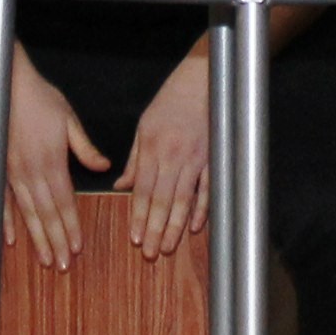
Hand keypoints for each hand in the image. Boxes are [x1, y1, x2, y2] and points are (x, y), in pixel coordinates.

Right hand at [2, 58, 106, 269]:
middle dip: (56, 242)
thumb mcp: (70, 120)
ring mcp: (13, 173)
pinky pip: (4, 203)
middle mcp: (31, 172)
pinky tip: (10, 240)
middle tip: (62, 266)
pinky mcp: (2, 171)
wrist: (10, 88)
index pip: (64, 202)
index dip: (71, 226)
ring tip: (44, 260)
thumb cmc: (42, 101)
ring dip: (36, 239)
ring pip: (27, 214)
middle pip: (46, 214)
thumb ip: (85, 148)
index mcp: (52, 161)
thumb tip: (103, 167)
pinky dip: (7, 223)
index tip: (76, 247)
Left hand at [118, 52, 213, 257]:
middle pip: (161, 201)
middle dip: (155, 229)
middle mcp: (173, 156)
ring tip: (168, 248)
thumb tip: (122, 185)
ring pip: (183, 200)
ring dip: (175, 227)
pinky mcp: (213, 158)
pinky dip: (202, 210)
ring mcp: (195, 159)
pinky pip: (207, 189)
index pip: (142, 190)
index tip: (135, 238)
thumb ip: (135, 158)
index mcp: (152, 148)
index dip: (139, 216)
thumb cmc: (171, 100)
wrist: (202, 80)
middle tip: (151, 254)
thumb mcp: (145, 125)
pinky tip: (195, 228)